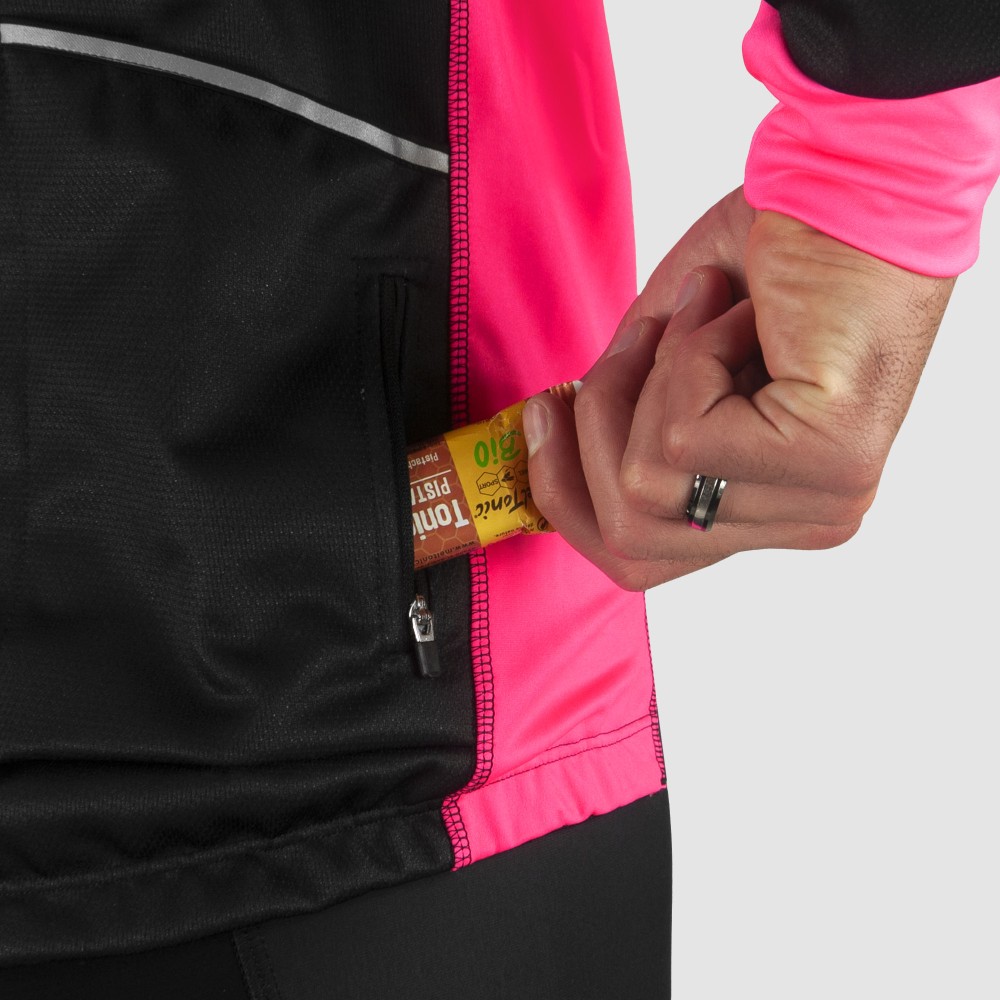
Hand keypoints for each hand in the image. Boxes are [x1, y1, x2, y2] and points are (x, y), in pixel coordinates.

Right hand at [523, 190, 954, 590]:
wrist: (854, 180)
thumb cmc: (772, 258)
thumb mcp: (668, 360)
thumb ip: (619, 422)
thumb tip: (544, 447)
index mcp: (777, 507)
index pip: (640, 560)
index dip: (566, 494)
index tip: (545, 411)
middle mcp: (809, 518)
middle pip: (629, 544)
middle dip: (593, 431)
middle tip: (632, 342)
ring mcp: (825, 500)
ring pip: (643, 487)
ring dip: (649, 376)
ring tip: (704, 311)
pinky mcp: (829, 460)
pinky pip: (681, 438)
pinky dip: (685, 356)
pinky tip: (739, 315)